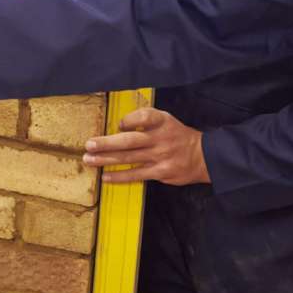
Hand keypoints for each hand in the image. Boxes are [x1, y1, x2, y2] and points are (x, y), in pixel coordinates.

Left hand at [84, 107, 209, 184]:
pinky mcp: (161, 172)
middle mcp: (160, 138)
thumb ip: (144, 120)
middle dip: (107, 143)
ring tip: (89, 160)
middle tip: (89, 145)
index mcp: (161, 121)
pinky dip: (119, 176)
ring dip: (106, 160)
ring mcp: (160, 156)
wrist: (203, 156)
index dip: (129, 119)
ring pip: (129, 158)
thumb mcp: (165, 120)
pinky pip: (136, 175)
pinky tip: (105, 176)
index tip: (118, 124)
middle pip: (130, 140)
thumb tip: (118, 127)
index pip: (143, 116)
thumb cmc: (177, 135)